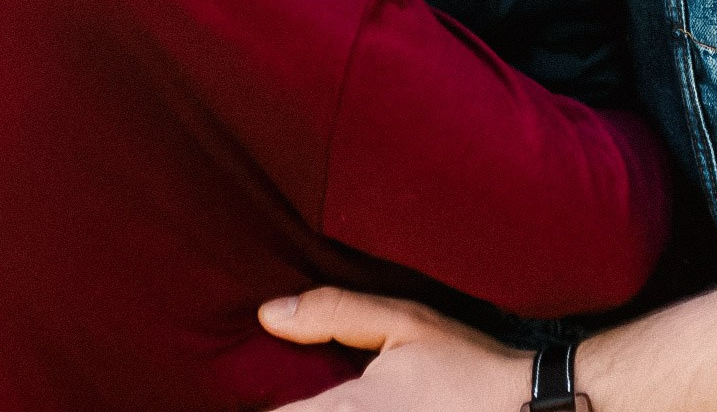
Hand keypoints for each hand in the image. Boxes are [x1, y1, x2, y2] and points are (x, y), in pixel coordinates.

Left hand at [258, 288, 532, 411]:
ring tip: (327, 397)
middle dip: (293, 409)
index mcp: (348, 411)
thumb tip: (268, 314)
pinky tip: (362, 408)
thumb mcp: (404, 322)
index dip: (262, 407)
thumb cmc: (468, 367)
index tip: (247, 392)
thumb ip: (332, 313)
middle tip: (292, 395)